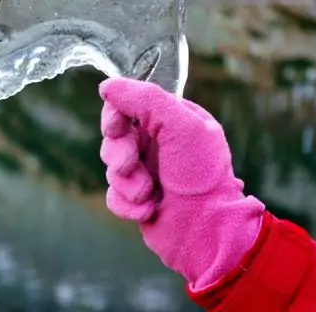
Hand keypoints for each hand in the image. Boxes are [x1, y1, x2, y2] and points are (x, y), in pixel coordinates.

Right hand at [99, 78, 264, 289]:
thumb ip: (145, 99)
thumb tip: (108, 85)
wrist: (207, 230)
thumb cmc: (201, 175)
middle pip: (114, 135)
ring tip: (148, 193)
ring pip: (112, 167)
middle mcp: (159, 143)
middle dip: (119, 153)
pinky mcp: (139, 198)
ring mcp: (148, 171)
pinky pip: (113, 195)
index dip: (116, 116)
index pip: (130, 104)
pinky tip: (148, 210)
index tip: (116, 128)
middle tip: (130, 164)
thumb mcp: (181, 126)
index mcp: (173, 120)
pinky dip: (127, 204)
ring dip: (127, 182)